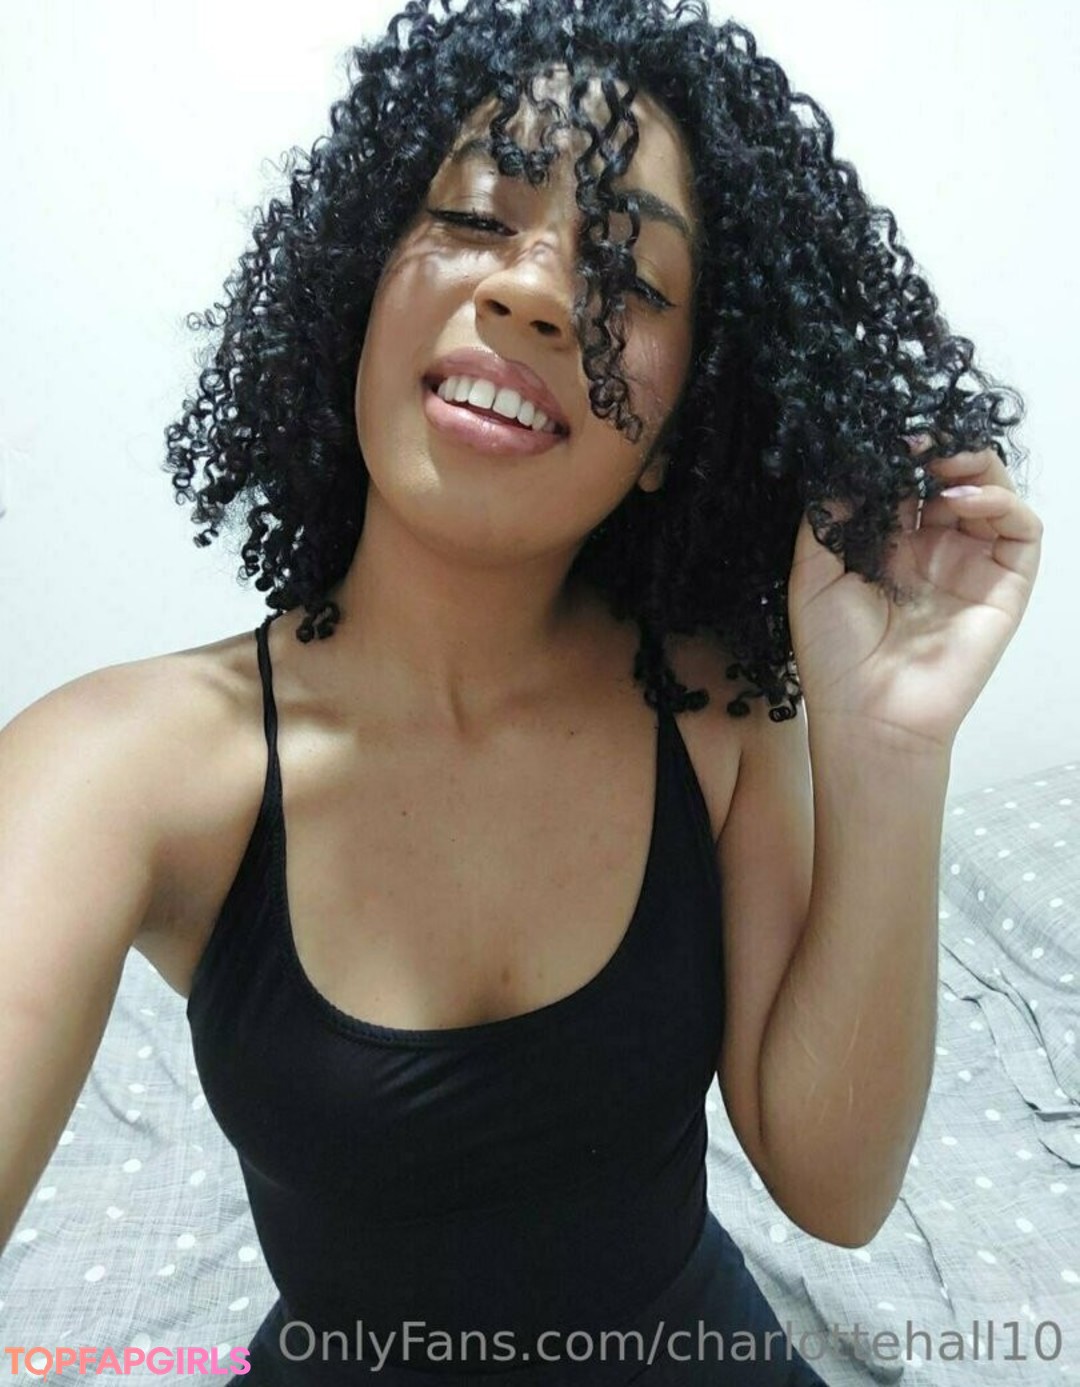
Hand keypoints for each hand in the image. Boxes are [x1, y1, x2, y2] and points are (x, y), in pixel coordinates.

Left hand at [786, 436, 1042, 754]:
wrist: (868, 717)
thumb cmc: (835, 658)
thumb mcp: (812, 575)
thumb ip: (826, 519)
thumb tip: (843, 466)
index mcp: (889, 546)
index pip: (906, 482)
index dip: (899, 455)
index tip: (885, 436)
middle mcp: (933, 550)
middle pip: (953, 477)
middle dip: (939, 449)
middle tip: (917, 441)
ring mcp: (971, 565)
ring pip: (992, 492)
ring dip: (973, 463)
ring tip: (941, 461)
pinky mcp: (1004, 585)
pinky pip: (1020, 529)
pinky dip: (1001, 500)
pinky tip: (961, 500)